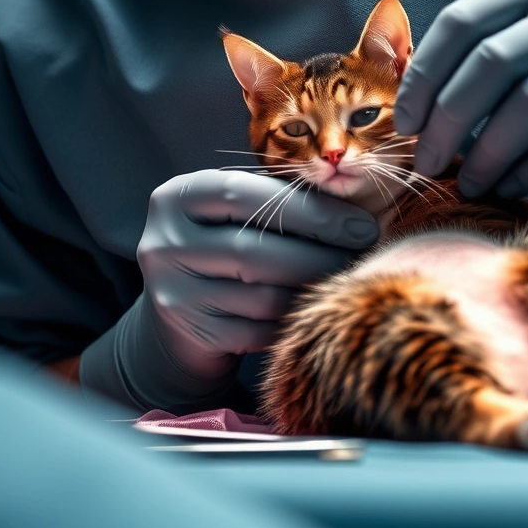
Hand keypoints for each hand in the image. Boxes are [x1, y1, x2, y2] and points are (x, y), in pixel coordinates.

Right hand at [136, 169, 379, 381]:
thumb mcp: (237, 215)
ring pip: (262, 295)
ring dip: (313, 290)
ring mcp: (172, 291)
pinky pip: (257, 331)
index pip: (248, 195)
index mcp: (177, 196)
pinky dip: (291, 322)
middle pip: (256, 249)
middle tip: (362, 255)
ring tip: (344, 280)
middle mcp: (164, 241)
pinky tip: (312, 310)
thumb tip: (354, 209)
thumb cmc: (225, 248)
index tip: (361, 224)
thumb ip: (279, 202)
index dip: (310, 209)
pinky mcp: (191, 332)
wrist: (180, 317)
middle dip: (320, 253)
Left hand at [395, 0, 527, 199]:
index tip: (406, 122)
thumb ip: (491, 46)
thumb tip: (410, 96)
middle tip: (426, 163)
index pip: (463, 21)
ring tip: (466, 182)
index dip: (424, 75)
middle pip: (491, 64)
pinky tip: (511, 185)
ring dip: (487, 153)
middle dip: (448, 121)